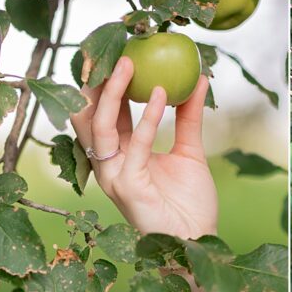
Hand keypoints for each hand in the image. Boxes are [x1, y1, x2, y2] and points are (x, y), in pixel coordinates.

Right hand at [71, 57, 215, 291]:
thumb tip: (199, 79)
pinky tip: (161, 95)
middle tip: (117, 50)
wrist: (197, 241)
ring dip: (114, 93)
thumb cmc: (190, 203)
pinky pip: (134, 147)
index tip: (120, 51)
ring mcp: (114, 176)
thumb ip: (190, 117)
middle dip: (98, 82)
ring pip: (101, 127)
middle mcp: (110, 164)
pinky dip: (148, 119)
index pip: (104, 112)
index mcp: (121, 154)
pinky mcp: (127, 188)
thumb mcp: (191, 152)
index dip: (107, 83)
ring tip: (130, 64)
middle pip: (91, 115)